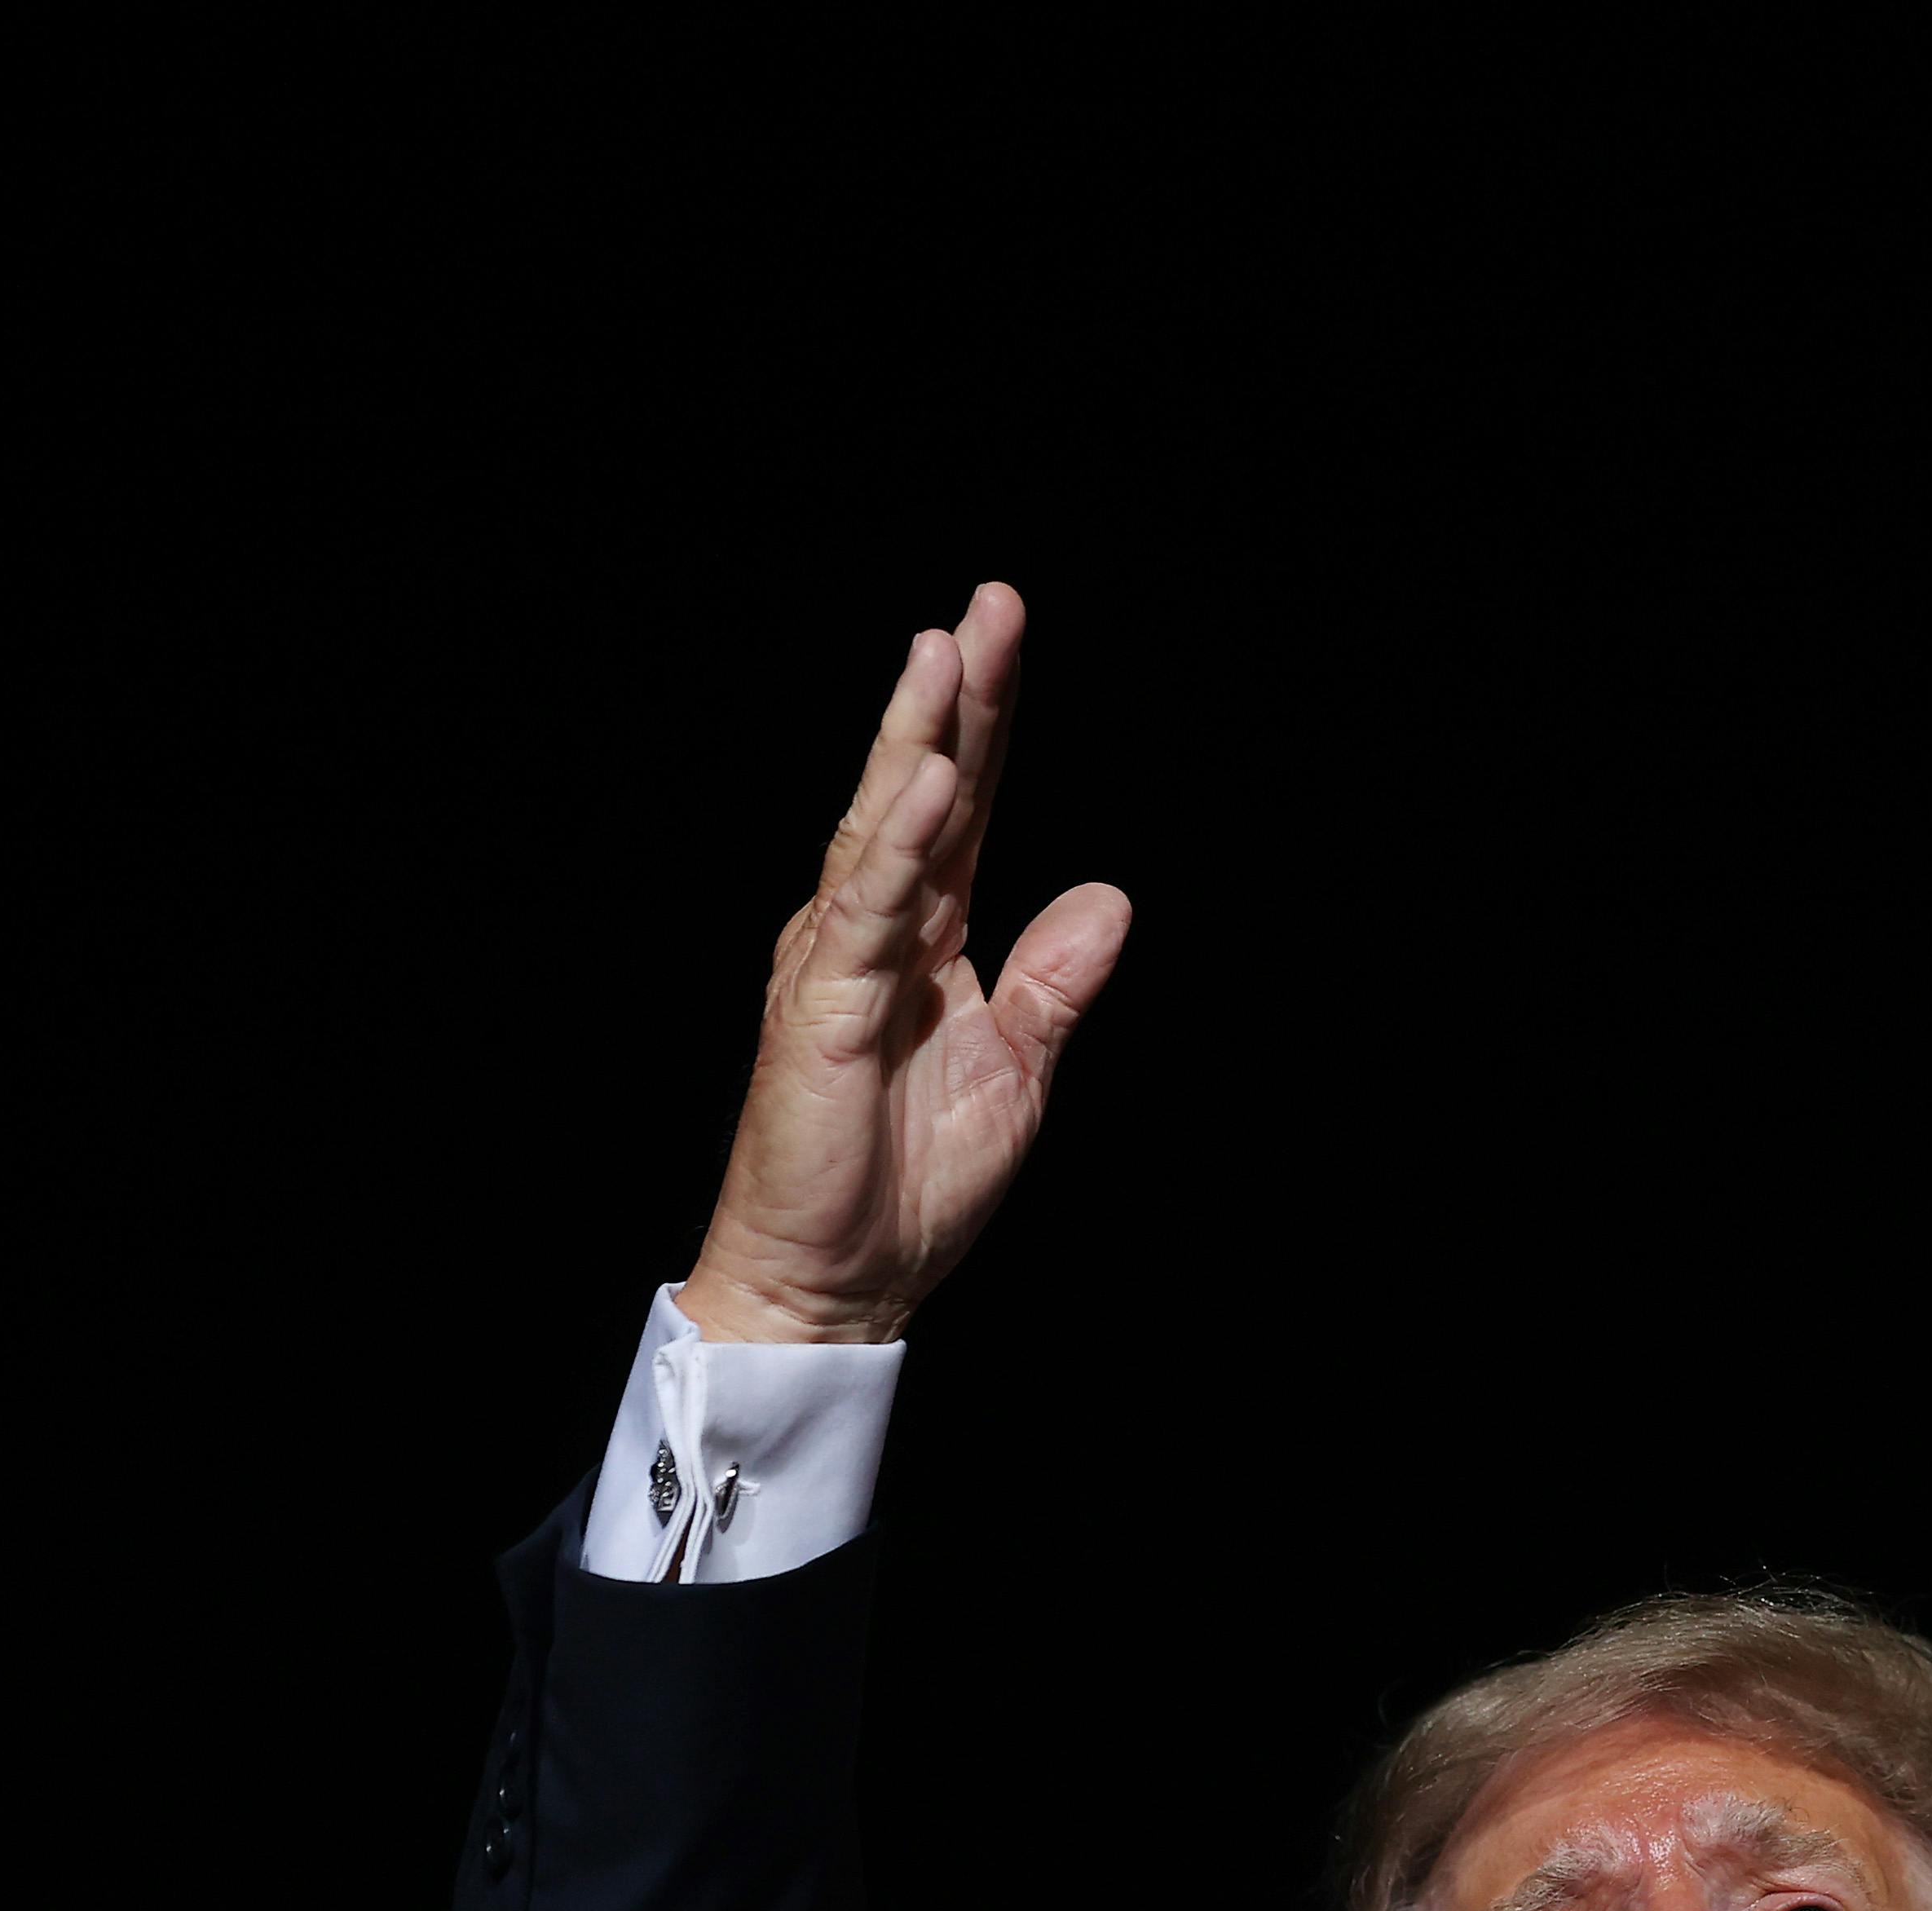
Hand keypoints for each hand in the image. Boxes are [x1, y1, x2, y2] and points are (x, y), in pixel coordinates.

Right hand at [678, 585, 1131, 1344]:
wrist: (839, 1282)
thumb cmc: (909, 1183)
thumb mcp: (1018, 1072)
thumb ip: (1055, 985)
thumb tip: (1110, 898)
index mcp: (927, 939)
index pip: (964, 810)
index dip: (986, 725)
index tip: (1005, 632)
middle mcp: (875, 932)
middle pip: (920, 794)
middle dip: (953, 699)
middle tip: (986, 607)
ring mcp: (840, 963)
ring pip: (883, 832)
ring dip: (915, 742)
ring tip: (948, 657)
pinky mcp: (822, 1009)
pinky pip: (870, 913)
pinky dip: (901, 847)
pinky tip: (930, 786)